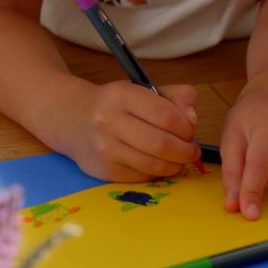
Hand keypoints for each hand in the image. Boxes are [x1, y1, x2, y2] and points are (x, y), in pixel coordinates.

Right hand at [63, 81, 200, 181]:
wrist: (73, 120)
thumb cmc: (117, 105)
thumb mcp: (145, 90)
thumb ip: (177, 97)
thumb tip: (193, 119)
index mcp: (122, 96)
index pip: (166, 116)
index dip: (186, 127)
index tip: (190, 130)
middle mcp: (109, 121)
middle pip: (161, 143)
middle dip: (185, 150)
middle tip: (191, 150)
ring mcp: (105, 149)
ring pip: (153, 164)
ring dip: (175, 164)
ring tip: (180, 159)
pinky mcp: (105, 171)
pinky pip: (142, 176)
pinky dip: (158, 172)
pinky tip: (160, 164)